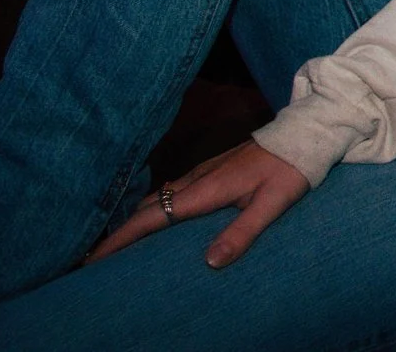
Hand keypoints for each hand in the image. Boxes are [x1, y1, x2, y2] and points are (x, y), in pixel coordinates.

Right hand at [87, 138, 308, 268]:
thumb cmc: (290, 169)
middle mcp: (196, 179)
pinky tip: (152, 219)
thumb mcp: (272, 204)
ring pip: (156, 198)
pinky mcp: (210, 169)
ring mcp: (202, 171)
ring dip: (133, 220)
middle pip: (145, 208)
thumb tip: (209, 263)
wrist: (304, 133)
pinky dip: (151, 208)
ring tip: (115, 244)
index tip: (91, 258)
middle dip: (117, 233)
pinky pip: (169, 192)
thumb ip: (242, 233)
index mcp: (205, 189)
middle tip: (92, 259)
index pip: (151, 217)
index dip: (121, 238)